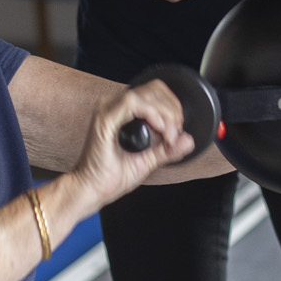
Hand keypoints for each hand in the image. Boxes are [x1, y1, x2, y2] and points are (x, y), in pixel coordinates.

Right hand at [63, 78, 194, 213]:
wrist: (92, 191)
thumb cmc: (111, 177)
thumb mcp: (148, 161)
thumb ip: (168, 149)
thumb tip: (188, 140)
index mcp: (122, 111)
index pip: (154, 92)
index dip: (172, 105)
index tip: (177, 129)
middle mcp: (113, 106)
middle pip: (153, 89)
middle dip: (172, 109)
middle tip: (175, 133)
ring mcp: (107, 110)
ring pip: (144, 94)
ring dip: (165, 113)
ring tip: (169, 135)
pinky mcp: (104, 119)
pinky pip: (132, 103)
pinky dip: (151, 114)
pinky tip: (159, 129)